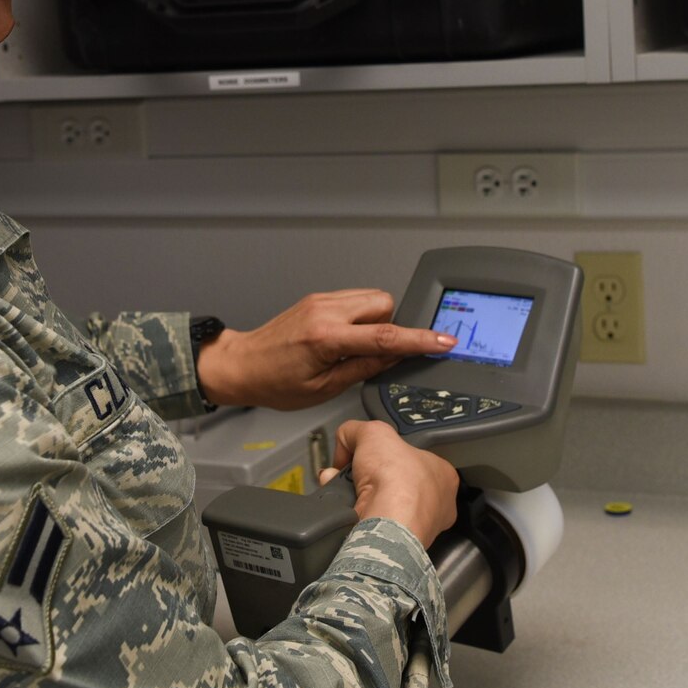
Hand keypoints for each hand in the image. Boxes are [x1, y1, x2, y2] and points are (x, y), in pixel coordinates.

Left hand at [194, 290, 455, 411]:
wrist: (242, 364)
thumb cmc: (275, 383)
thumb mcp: (324, 388)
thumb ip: (364, 369)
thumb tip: (395, 357)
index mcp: (327, 338)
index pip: (385, 335)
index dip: (419, 339)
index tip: (444, 341)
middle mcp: (325, 311)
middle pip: (384, 304)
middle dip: (391, 326)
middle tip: (376, 353)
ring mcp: (321, 301)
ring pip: (371, 298)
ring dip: (376, 321)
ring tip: (357, 348)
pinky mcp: (318, 298)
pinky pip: (354, 299)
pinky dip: (361, 316)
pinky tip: (347, 338)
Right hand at [321, 420, 460, 549]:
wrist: (387, 522)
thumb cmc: (398, 481)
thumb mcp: (374, 432)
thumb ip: (358, 430)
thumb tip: (347, 438)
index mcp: (443, 475)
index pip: (415, 457)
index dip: (391, 452)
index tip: (374, 453)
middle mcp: (435, 504)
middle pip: (394, 481)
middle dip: (368, 475)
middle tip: (354, 471)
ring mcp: (417, 526)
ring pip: (382, 504)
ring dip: (356, 493)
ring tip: (344, 486)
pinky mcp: (395, 542)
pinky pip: (371, 523)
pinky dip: (353, 512)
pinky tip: (346, 504)